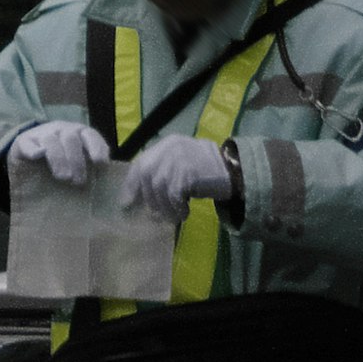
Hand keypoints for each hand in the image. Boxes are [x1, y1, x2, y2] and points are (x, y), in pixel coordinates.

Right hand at [6, 119, 107, 187]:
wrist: (28, 149)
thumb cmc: (61, 157)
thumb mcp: (78, 157)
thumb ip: (91, 162)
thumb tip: (105, 173)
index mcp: (78, 132)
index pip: (90, 135)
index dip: (97, 148)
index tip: (100, 164)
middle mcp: (62, 129)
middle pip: (71, 139)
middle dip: (77, 161)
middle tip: (79, 182)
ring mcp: (42, 133)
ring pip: (51, 140)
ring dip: (59, 159)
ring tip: (64, 178)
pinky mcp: (24, 141)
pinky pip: (28, 143)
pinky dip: (33, 150)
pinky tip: (37, 156)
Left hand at [118, 135, 233, 219]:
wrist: (235, 171)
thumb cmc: (207, 172)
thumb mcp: (181, 164)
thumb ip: (162, 171)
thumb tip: (135, 196)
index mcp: (167, 144)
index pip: (141, 163)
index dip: (131, 184)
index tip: (127, 202)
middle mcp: (170, 147)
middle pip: (147, 175)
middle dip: (148, 198)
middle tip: (156, 214)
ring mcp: (179, 158)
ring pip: (159, 187)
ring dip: (164, 207)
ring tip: (173, 217)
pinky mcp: (188, 172)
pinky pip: (174, 195)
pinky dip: (177, 208)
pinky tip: (184, 213)